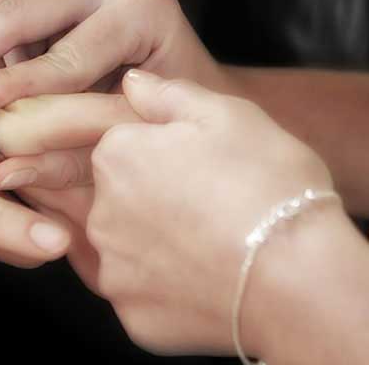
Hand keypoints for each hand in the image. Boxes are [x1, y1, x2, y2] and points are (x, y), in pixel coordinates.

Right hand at [0, 58, 129, 267]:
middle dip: (104, 134)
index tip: (141, 128)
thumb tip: (1, 180)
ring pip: (14, 151)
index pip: (32, 93)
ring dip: (74, 178)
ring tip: (139, 201)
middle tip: (168, 155)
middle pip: (41, 112)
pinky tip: (51, 243)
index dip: (89, 108)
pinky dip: (7, 226)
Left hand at [79, 70, 368, 361]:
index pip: (116, 146)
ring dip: (149, 241)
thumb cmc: (268, 186)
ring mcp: (112, 267)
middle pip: (111, 196)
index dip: (156, 152)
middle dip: (146, 197)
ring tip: (202, 240)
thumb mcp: (227, 114)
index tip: (192, 164)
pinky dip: (160, 285)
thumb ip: (167, 95)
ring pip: (121, 245)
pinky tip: (196, 275)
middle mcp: (98, 212)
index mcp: (115, 156)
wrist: (297, 276)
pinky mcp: (131, 314)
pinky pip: (137, 292)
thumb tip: (131, 82)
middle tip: (202, 204)